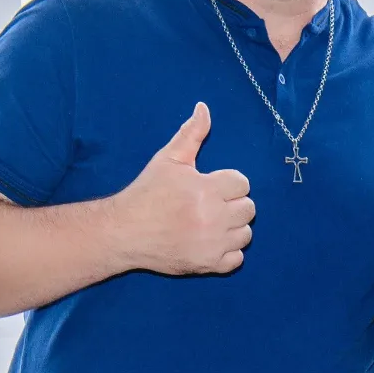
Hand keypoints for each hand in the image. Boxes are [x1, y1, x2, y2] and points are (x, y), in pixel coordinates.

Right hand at [113, 104, 253, 275]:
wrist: (124, 231)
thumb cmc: (147, 193)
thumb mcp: (168, 159)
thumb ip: (191, 134)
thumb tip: (204, 108)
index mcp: (206, 189)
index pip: (242, 183)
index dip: (228, 183)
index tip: (211, 186)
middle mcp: (213, 217)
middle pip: (249, 209)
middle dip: (233, 204)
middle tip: (211, 205)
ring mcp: (212, 243)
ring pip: (246, 234)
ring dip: (233, 228)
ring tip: (211, 223)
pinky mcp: (208, 265)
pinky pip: (237, 258)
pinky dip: (228, 252)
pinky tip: (211, 242)